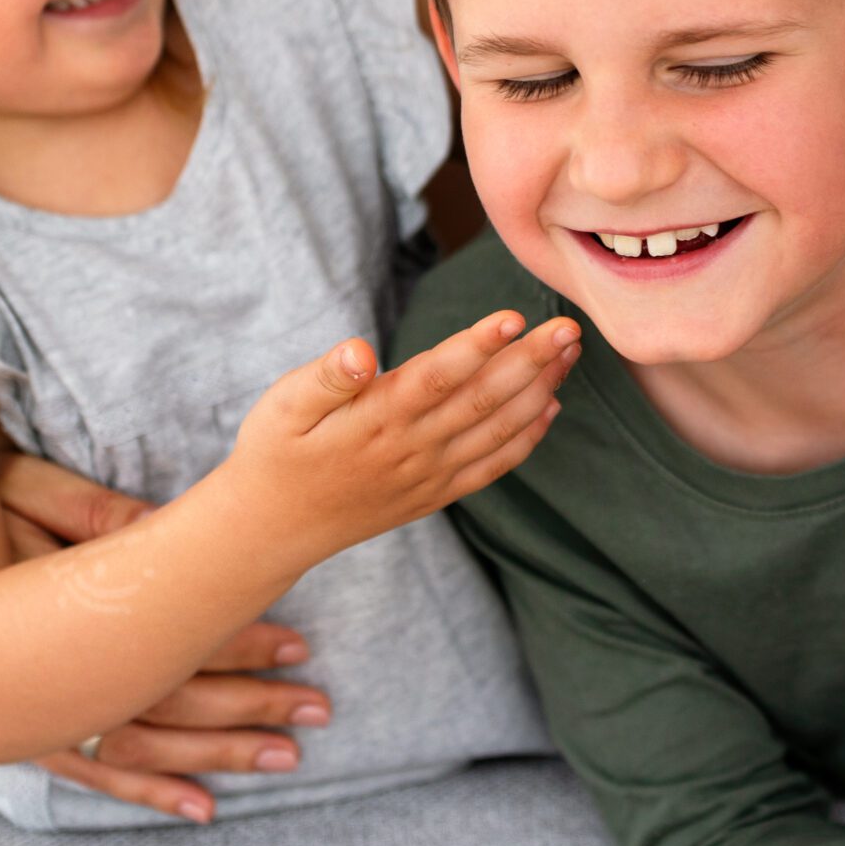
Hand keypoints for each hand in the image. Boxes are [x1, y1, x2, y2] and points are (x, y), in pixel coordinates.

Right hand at [0, 452, 330, 824]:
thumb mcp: (21, 491)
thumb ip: (92, 514)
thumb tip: (164, 527)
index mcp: (70, 614)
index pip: (177, 636)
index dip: (241, 640)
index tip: (300, 644)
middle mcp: (62, 677)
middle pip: (177, 699)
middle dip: (254, 704)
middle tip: (320, 707)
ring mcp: (45, 716)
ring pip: (150, 746)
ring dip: (222, 752)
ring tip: (289, 756)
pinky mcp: (29, 736)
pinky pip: (97, 774)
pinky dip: (150, 794)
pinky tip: (202, 809)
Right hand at [229, 307, 580, 547]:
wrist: (273, 529)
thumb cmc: (275, 452)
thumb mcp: (282, 406)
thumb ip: (325, 378)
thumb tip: (359, 352)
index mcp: (375, 420)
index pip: (437, 377)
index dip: (478, 346)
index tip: (516, 316)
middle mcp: (411, 449)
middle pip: (482, 400)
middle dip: (531, 361)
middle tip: (570, 326)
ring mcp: (429, 476)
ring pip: (497, 430)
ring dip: (540, 390)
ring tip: (571, 353)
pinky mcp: (436, 494)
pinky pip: (491, 467)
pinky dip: (526, 439)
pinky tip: (551, 407)